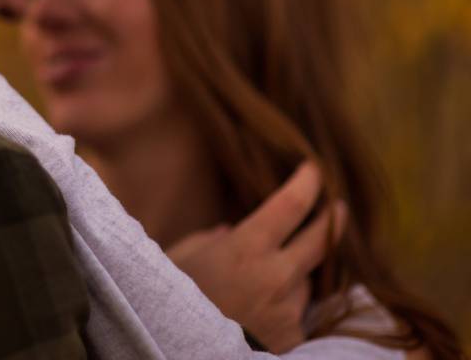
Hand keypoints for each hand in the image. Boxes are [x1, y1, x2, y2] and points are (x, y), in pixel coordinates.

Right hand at [165, 162, 347, 353]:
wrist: (183, 352)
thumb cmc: (173, 301)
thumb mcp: (180, 259)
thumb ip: (207, 240)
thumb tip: (227, 233)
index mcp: (246, 249)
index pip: (291, 205)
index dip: (308, 182)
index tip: (314, 169)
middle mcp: (276, 276)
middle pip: (322, 239)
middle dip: (332, 219)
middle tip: (337, 207)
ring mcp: (288, 311)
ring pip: (304, 283)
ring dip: (293, 278)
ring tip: (264, 284)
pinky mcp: (292, 339)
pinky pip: (296, 316)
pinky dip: (283, 310)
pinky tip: (262, 314)